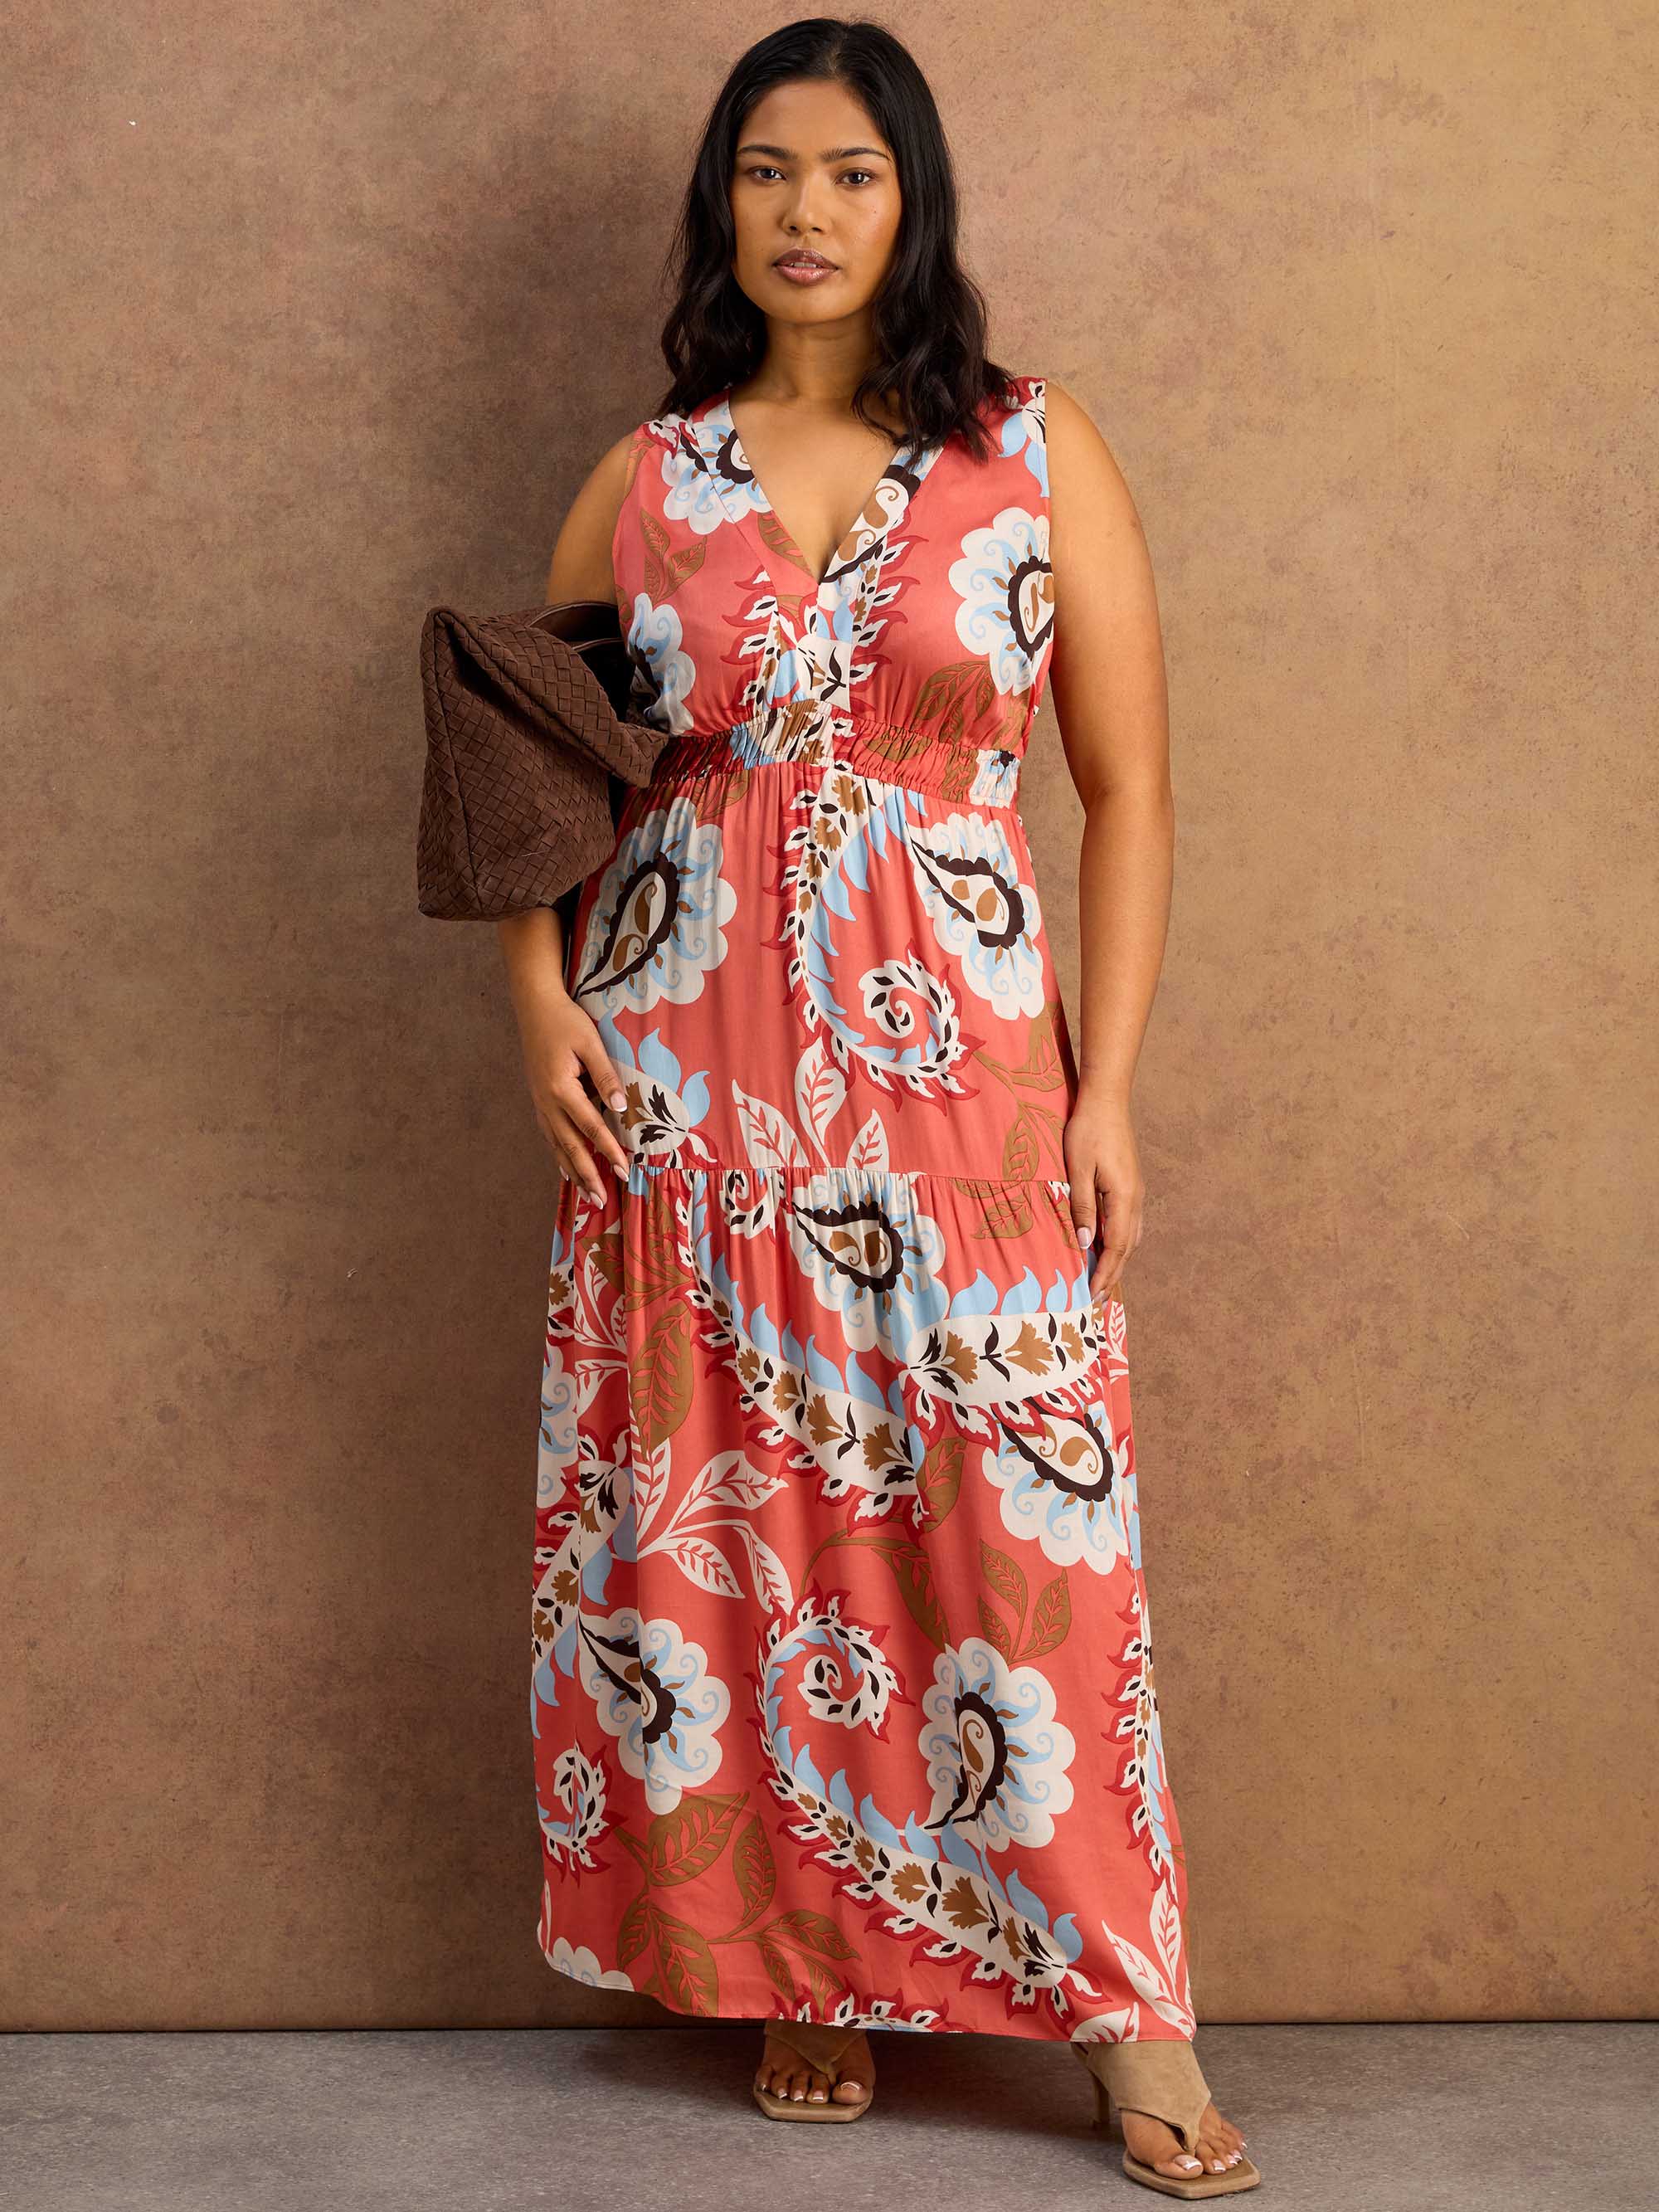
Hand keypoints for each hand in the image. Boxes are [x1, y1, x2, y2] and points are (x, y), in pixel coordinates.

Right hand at [514, 985, 630, 1199]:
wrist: (534, 1007)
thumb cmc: (565, 1021)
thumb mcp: (590, 1043)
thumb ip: (606, 1076)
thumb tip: (621, 1108)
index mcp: (561, 1089)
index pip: (591, 1127)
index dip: (608, 1150)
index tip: (625, 1170)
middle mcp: (547, 1102)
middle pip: (570, 1146)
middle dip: (589, 1174)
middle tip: (603, 1199)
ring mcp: (540, 1104)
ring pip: (557, 1146)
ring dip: (574, 1172)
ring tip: (588, 1195)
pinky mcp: (539, 1101)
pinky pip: (550, 1136)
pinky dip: (560, 1156)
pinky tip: (567, 1170)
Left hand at [1062, 1093, 1144, 1302]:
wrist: (1106, 1101)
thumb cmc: (1087, 1131)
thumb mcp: (1078, 1171)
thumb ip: (1082, 1208)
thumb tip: (1084, 1245)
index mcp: (1123, 1199)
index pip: (1115, 1248)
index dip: (1104, 1274)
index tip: (1092, 1297)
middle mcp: (1135, 1200)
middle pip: (1126, 1248)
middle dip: (1112, 1275)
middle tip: (1097, 1299)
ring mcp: (1135, 1192)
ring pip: (1130, 1237)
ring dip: (1117, 1261)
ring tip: (1102, 1280)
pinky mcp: (1130, 1185)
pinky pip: (1128, 1224)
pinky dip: (1118, 1243)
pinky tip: (1105, 1247)